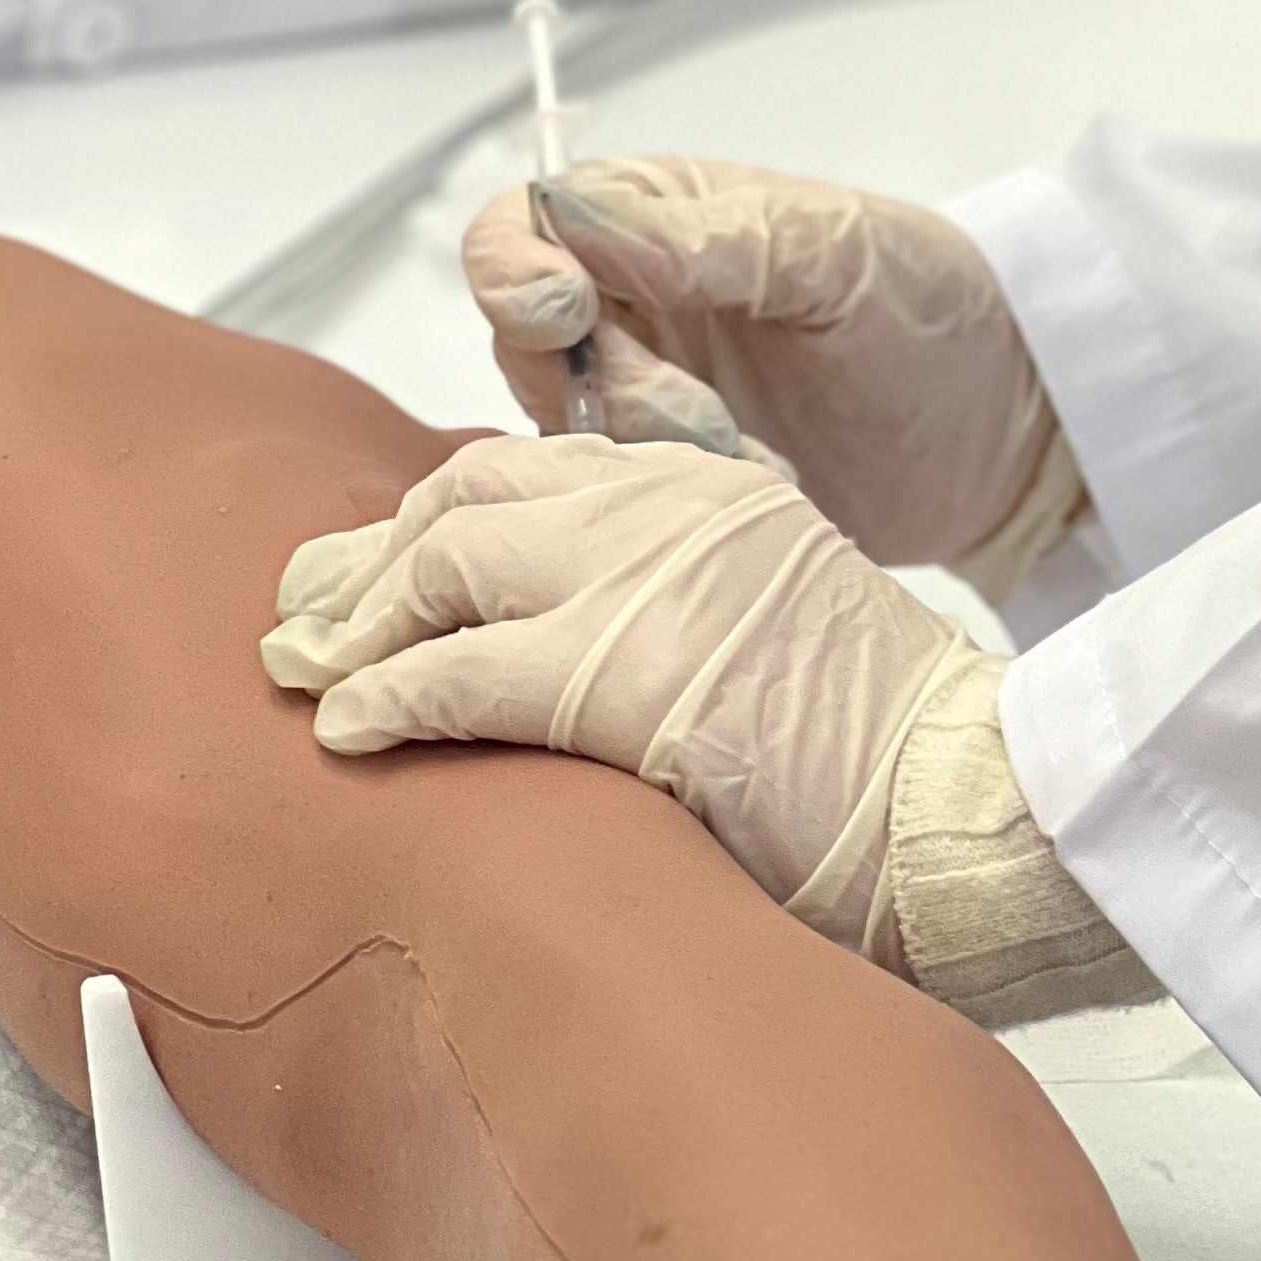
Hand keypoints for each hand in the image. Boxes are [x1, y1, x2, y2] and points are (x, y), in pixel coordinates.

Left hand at [264, 436, 1150, 1025]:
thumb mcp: (775, 616)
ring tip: (309, 672)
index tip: (380, 565)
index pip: (535, 464)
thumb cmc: (877, 747)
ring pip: (447, 558)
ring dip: (361, 619)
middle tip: (305, 617)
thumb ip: (676, 596)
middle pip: (472, 491)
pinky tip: (347, 728)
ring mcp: (646, 575)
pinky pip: (456, 670)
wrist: (954, 796)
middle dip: (373, 553)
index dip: (437, 516)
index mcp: (711, 485)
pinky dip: (383, 697)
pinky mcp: (618, 669)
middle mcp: (672, 504)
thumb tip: (554, 649)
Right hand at [460, 159, 1080, 587]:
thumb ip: (704, 236)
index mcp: (655, 218)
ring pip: (559, 435)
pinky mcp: (663, 491)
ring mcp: (642, 402)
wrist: (1004, 432)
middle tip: (707, 415)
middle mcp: (630, 306)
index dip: (517, 272)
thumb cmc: (932, 309)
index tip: (570, 313)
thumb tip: (575, 209)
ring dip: (645, 454)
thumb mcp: (831, 250)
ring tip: (753, 456)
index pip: (520, 230)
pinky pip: (603, 510)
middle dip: (607, 385)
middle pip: (523, 346)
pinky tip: (749, 492)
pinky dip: (660, 510)